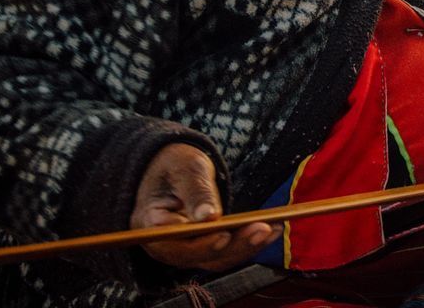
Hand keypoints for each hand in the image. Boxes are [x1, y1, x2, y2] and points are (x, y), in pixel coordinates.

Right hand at [130, 143, 280, 270]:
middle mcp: (166, 245)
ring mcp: (185, 249)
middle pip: (199, 256)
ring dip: (246, 247)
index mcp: (149, 224)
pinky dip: (248, 244)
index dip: (201, 244)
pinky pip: (225, 252)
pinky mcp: (202, 248)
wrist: (171, 169)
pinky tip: (272, 229)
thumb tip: (208, 216)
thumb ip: (196, 190)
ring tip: (273, 228)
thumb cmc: (175, 165)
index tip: (224, 234)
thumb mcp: (185, 168)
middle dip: (234, 245)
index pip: (175, 243)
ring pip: (216, 259)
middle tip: (263, 228)